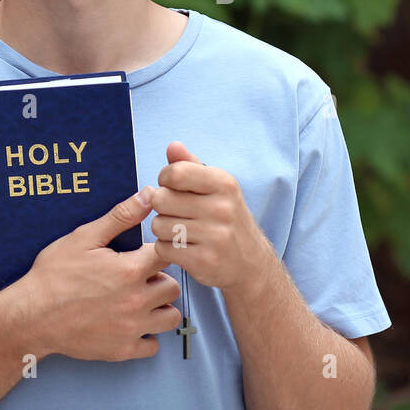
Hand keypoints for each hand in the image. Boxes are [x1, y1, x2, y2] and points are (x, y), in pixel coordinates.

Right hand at [20, 189, 181, 361]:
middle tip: (139, 277)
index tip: (148, 253)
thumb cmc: (53, 275)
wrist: (30, 316)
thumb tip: (149, 195)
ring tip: (139, 300)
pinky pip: (154, 346)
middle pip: (173, 287)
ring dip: (160, 307)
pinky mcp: (122, 350)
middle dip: (160, 279)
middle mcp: (136, 301)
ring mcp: (131, 328)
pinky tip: (131, 323)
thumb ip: (121, 217)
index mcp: (130, 270)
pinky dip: (147, 335)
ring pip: (170, 317)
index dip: (160, 251)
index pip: (169, 255)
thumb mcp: (84, 238)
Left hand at [149, 141, 275, 293]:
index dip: (165, 180)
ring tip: (181, 231)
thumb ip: (190, 165)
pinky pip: (163, 249)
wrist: (251, 263)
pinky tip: (183, 248)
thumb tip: (173, 145)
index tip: (173, 188)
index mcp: (224, 183)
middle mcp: (222, 208)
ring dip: (163, 230)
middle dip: (162, 207)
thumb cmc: (226, 218)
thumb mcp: (216, 187)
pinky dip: (167, 249)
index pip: (175, 173)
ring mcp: (214, 236)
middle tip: (176, 213)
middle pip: (160, 199)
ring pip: (158, 226)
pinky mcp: (204, 261)